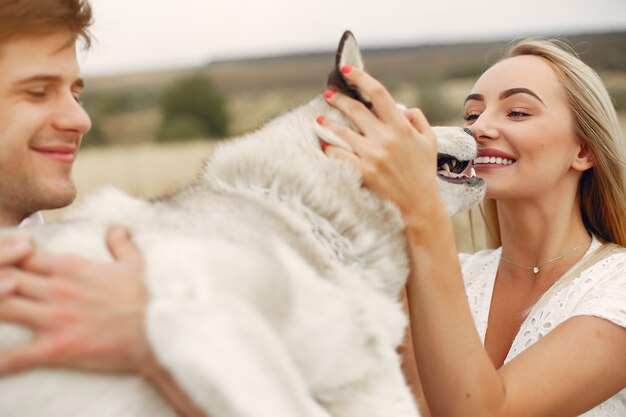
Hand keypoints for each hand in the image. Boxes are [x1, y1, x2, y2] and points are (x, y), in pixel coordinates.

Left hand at [0, 227, 158, 375]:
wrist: (160, 332)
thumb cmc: (148, 298)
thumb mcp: (136, 264)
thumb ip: (121, 245)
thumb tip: (117, 230)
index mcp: (72, 267)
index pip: (22, 255)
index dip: (9, 258)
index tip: (8, 265)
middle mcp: (57, 289)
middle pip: (4, 278)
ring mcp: (54, 318)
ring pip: (1, 307)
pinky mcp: (56, 348)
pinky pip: (15, 356)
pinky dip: (1, 361)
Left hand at [317, 66, 443, 224]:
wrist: (419, 205)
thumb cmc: (423, 172)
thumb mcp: (429, 140)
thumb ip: (417, 119)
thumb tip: (401, 107)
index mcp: (401, 126)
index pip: (378, 93)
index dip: (360, 78)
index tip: (346, 71)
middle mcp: (385, 138)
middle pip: (354, 109)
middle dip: (337, 98)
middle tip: (327, 94)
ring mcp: (372, 155)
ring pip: (342, 131)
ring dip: (327, 122)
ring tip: (319, 119)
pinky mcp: (362, 172)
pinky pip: (339, 155)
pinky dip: (330, 148)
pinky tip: (324, 145)